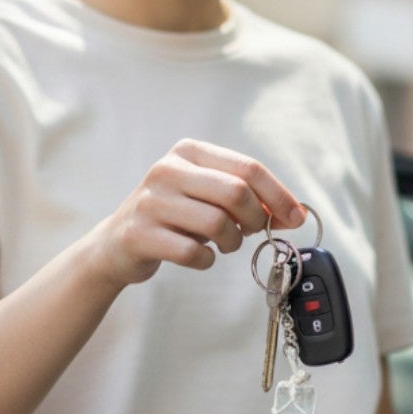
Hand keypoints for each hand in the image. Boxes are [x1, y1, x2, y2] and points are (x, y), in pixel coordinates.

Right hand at [87, 138, 306, 289]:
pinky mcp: (139, 234)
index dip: (279, 195)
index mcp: (189, 152)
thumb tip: (293, 214)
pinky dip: (206, 261)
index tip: (295, 217)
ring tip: (223, 245)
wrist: (117, 244)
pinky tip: (199, 256)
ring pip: (217, 223)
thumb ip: (247, 200)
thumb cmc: (174, 218)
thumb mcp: (208, 198)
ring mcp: (150, 202)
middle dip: (254, 219)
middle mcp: (167, 170)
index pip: (248, 168)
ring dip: (231, 242)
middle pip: (235, 193)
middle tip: (250, 233)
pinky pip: (192, 252)